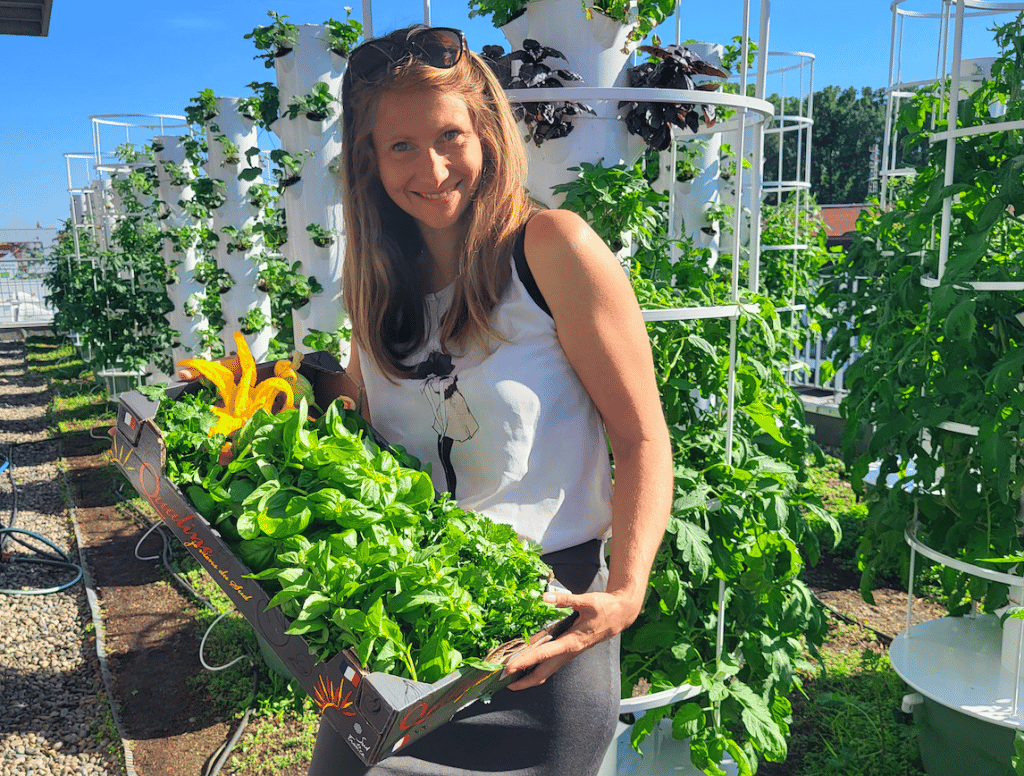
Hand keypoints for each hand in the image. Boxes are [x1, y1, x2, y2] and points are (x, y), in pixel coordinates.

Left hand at [502, 589, 639, 690]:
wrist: (621, 614)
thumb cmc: (604, 608)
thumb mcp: (586, 601)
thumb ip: (565, 600)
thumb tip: (544, 597)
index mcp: (572, 642)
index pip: (544, 655)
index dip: (525, 661)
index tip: (509, 668)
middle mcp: (569, 652)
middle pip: (543, 673)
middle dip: (524, 681)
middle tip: (503, 682)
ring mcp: (569, 653)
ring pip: (547, 671)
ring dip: (529, 676)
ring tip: (510, 677)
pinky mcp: (569, 650)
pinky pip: (551, 664)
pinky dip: (537, 667)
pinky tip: (525, 663)